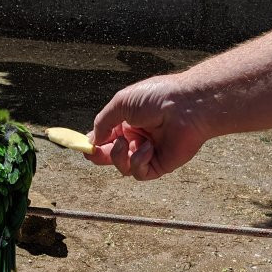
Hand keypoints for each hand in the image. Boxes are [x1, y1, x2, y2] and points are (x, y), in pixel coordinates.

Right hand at [86, 74, 210, 179]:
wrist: (187, 106)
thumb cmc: (156, 98)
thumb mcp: (121, 103)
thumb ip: (103, 122)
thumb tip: (92, 139)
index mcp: (128, 120)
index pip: (106, 136)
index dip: (94, 143)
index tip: (84, 146)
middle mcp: (137, 136)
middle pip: (111, 155)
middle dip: (100, 156)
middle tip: (93, 154)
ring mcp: (149, 152)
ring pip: (123, 166)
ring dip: (118, 157)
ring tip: (125, 143)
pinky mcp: (160, 165)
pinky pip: (140, 172)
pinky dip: (138, 161)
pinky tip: (147, 147)